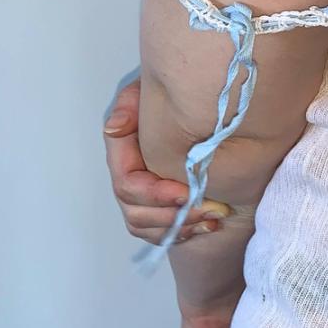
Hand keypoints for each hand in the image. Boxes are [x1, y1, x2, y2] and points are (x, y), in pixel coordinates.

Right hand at [103, 75, 231, 243]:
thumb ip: (129, 105)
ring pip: (149, 228)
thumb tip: (114, 128)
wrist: (197, 110)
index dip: (155, 194)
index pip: (128, 185)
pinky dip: (184, 233)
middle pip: (137, 215)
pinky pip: (162, 234)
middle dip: (172, 216)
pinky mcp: (158, 210)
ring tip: (213, 218)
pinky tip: (210, 224)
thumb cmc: (169, 99)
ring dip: (181, 228)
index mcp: (123, 156)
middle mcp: (129, 182)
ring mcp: (141, 199)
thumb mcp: (144, 93)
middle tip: (209, 209)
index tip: (186, 191)